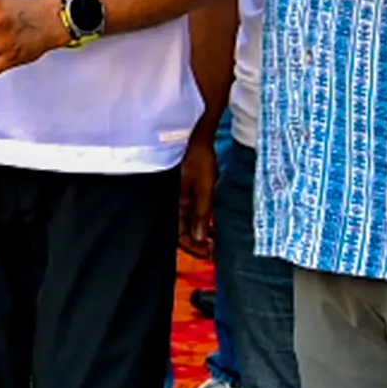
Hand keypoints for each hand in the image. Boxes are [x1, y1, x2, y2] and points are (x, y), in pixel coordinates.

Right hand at [178, 124, 219, 256]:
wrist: (196, 135)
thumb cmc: (198, 158)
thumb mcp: (204, 187)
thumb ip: (201, 213)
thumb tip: (199, 238)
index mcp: (174, 203)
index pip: (178, 234)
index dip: (192, 246)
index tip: (207, 252)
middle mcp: (173, 202)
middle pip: (181, 230)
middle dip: (195, 242)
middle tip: (211, 248)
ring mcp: (179, 196)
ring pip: (186, 222)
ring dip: (198, 231)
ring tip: (212, 237)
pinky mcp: (185, 190)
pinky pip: (189, 211)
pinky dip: (199, 219)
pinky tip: (209, 221)